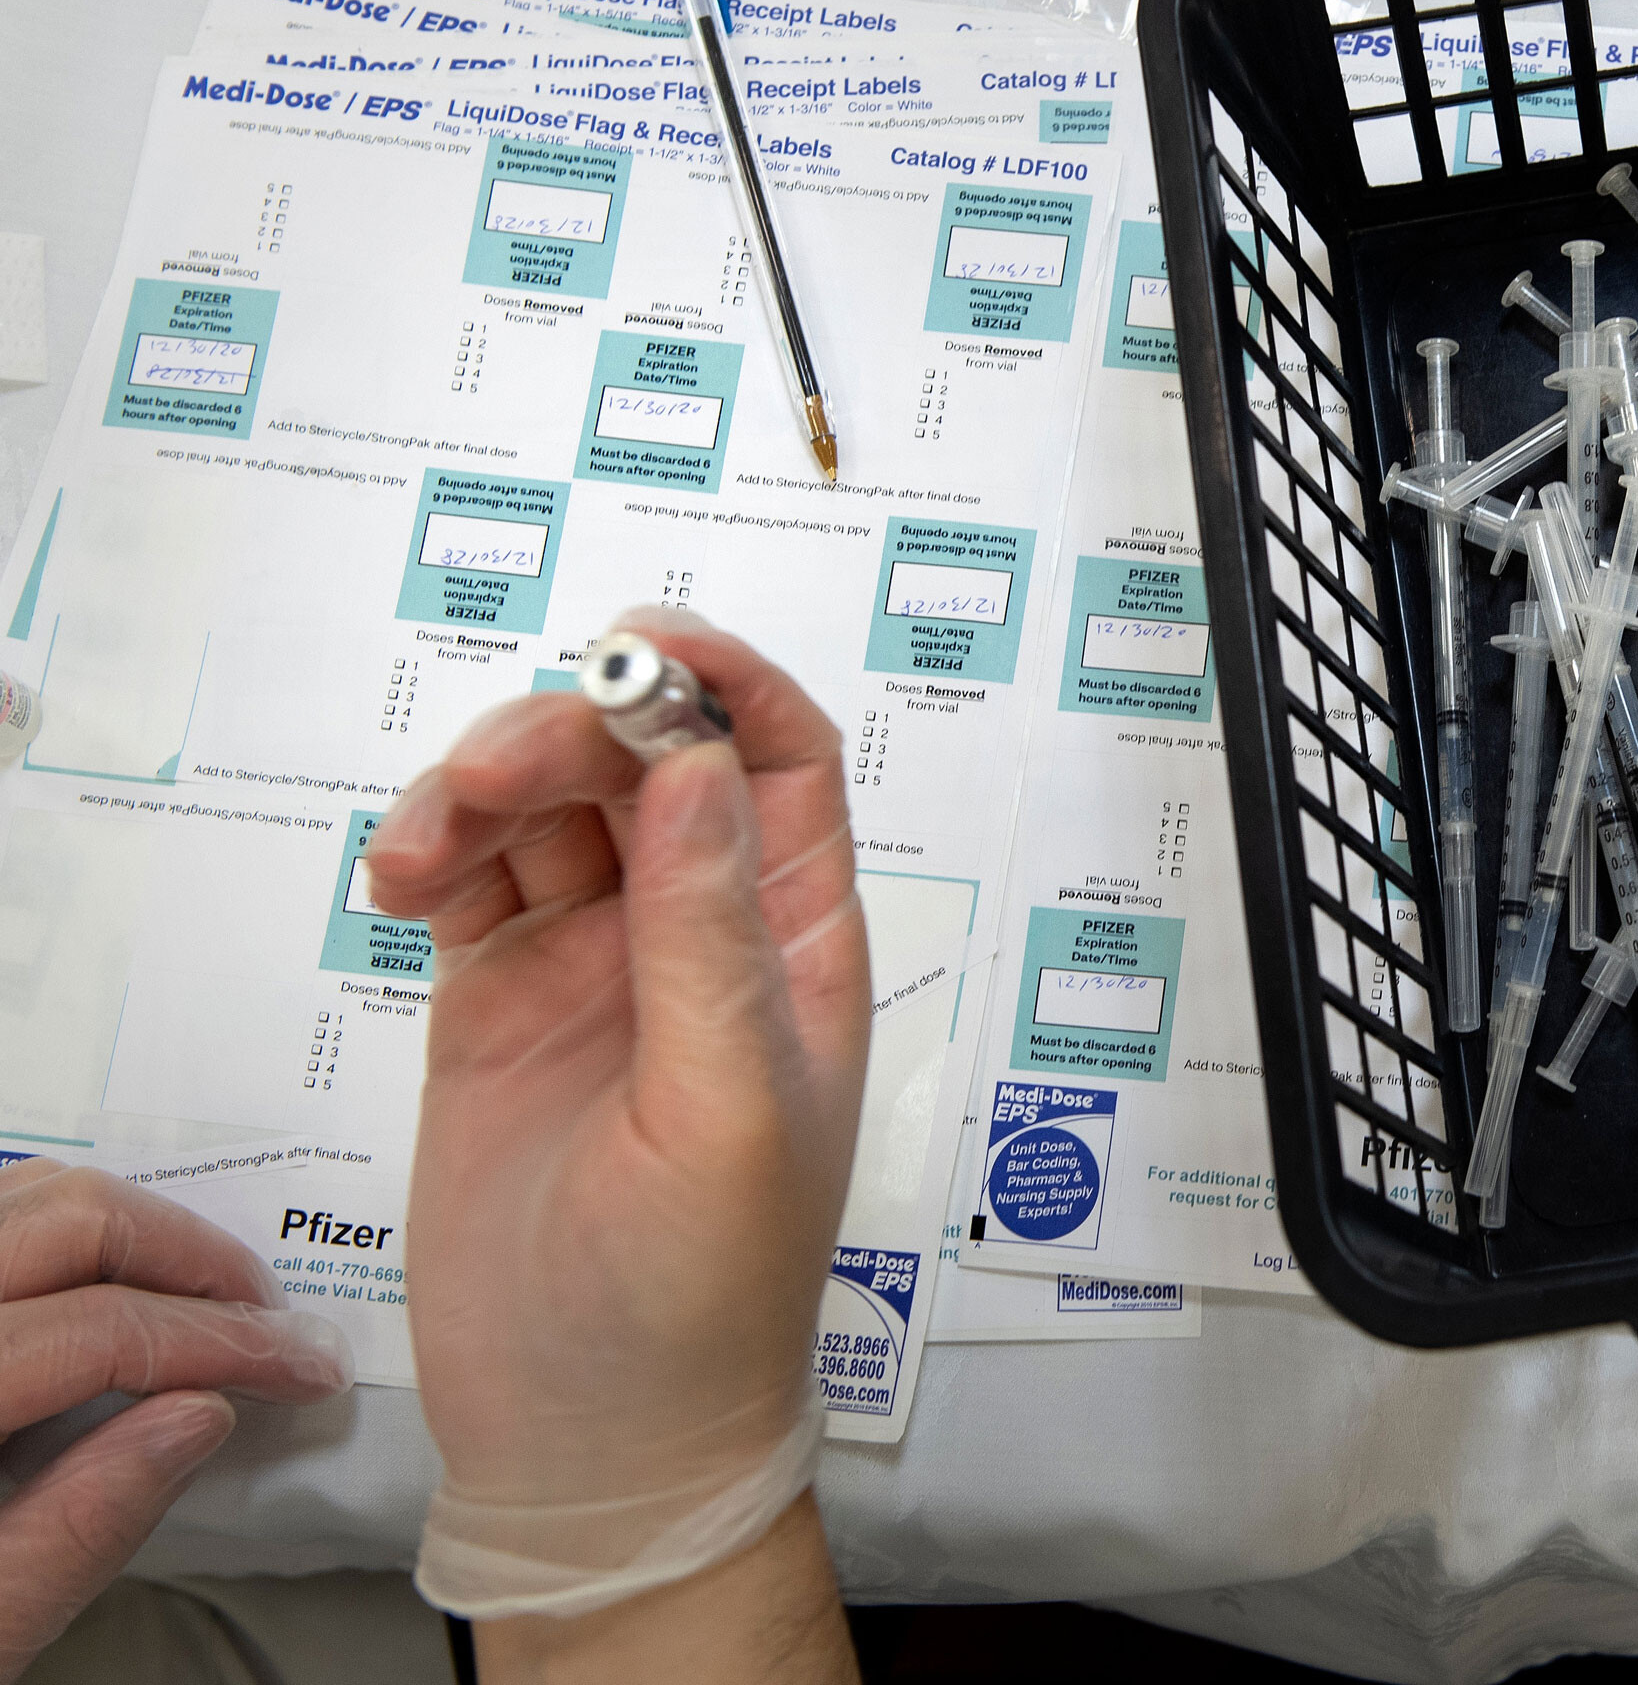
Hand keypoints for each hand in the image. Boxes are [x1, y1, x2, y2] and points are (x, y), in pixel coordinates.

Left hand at [0, 1161, 352, 1678]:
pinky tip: (97, 1290)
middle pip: (69, 1220)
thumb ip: (80, 1526)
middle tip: (264, 1321)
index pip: (99, 1330)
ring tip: (194, 1298)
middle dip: (192, 1259)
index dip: (223, 1343)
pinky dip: (53, 1234)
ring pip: (20, 1192)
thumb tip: (200, 1416)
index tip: (298, 1369)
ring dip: (128, 1233)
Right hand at [365, 610, 868, 1638]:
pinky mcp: (497, 1003)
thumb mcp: (729, 1112)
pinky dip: (432, 847)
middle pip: (643, 758)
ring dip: (483, 785)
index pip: (779, 762)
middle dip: (568, 733)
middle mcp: (699, 932)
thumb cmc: (700, 1299)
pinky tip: (405, 880)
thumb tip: (700, 768)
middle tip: (495, 781)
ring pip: (547, 802)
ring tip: (425, 852)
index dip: (723, 681)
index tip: (641, 646)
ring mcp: (595, 961)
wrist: (590, 1429)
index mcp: (794, 944)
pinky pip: (470, 876)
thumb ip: (710, 936)